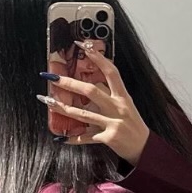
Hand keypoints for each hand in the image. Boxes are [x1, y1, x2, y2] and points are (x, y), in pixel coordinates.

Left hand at [39, 41, 150, 165]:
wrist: (144, 147)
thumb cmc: (132, 124)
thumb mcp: (125, 105)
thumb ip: (108, 94)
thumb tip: (89, 83)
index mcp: (123, 96)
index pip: (111, 72)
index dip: (97, 57)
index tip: (83, 45)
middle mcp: (118, 108)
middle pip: (91, 91)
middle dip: (69, 83)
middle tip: (52, 77)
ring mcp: (113, 123)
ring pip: (83, 114)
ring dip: (62, 108)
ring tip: (47, 101)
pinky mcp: (108, 138)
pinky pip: (86, 138)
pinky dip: (73, 138)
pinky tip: (61, 138)